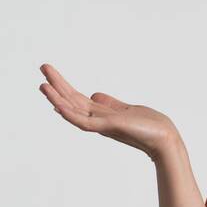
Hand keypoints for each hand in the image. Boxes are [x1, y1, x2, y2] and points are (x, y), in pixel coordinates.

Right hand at [38, 63, 179, 161]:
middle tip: (42, 67)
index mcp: (101, 113)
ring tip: (43, 85)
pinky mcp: (108, 129)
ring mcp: (101, 125)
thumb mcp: (125, 109)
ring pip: (72, 111)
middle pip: (71, 100)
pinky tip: (58, 106)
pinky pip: (84, 123)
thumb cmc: (148, 126)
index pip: (76, 99)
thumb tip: (94, 94)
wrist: (164, 139)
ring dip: (57, 99)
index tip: (49, 76)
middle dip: (57, 85)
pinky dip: (70, 115)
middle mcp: (98, 119)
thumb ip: (109, 103)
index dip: (63, 87)